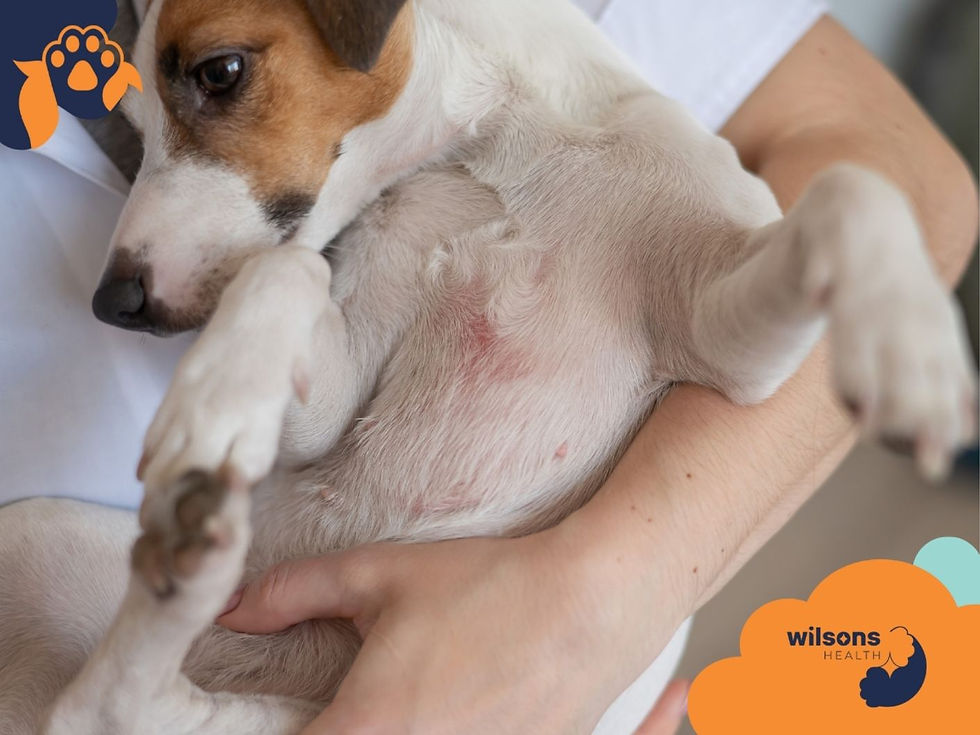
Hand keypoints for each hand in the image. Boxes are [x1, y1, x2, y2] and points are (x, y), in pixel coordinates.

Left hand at [218, 531, 685, 733]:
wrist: (594, 605)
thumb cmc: (490, 585)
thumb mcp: (382, 575)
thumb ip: (292, 593)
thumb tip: (229, 609)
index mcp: (367, 730)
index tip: (294, 712)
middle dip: (334, 730)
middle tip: (346, 702)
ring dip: (384, 734)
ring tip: (412, 701)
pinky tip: (452, 711)